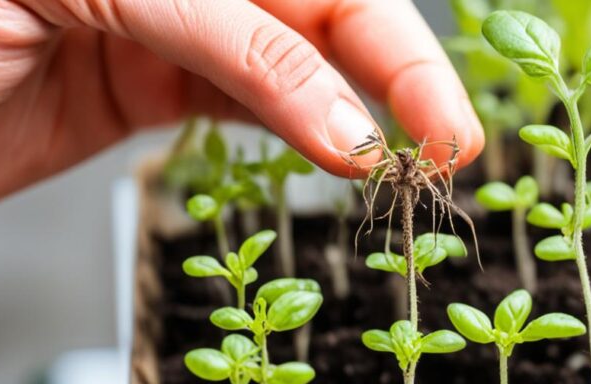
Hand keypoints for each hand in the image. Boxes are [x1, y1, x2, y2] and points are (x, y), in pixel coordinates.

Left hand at [0, 0, 483, 223]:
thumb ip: (222, 34)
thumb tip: (341, 115)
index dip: (381, 42)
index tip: (422, 122)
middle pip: (317, 12)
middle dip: (397, 76)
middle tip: (450, 149)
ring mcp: (157, 23)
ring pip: (292, 59)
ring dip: (358, 110)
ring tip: (410, 162)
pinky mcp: (140, 83)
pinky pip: (242, 99)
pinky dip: (296, 129)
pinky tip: (338, 151)